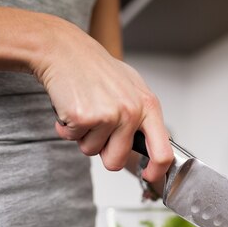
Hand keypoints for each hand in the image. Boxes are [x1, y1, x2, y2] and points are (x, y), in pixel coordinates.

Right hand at [31, 16, 172, 181]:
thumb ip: (142, 117)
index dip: (156, 171)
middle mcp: (132, 112)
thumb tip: (152, 146)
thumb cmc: (96, 69)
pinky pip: (72, 139)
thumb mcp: (131, 88)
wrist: (65, 51)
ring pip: (91, 151)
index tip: (148, 176)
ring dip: (83, 136)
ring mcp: (109, 115)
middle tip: (97, 129)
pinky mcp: (85, 117)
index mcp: (148, 106)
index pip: (162, 151)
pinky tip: (71, 106)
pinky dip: (66, 127)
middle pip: (117, 161)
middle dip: (103, 153)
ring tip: (85, 108)